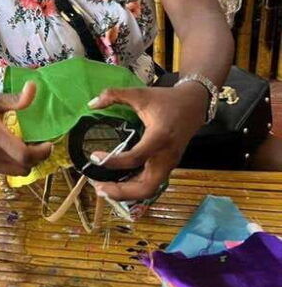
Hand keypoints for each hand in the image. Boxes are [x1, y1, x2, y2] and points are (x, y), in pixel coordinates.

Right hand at [0, 81, 52, 175]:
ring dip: (27, 163)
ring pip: (16, 172)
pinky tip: (15, 150)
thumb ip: (15, 99)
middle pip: (23, 168)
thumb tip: (34, 87)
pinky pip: (6, 170)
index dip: (41, 153)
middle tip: (41, 143)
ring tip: (29, 147)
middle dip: (38, 158)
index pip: (23, 155)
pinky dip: (16, 164)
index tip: (49, 142)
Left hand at [88, 83, 207, 200]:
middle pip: (146, 187)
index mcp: (160, 137)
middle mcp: (166, 156)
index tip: (95, 156)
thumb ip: (114, 95)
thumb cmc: (166, 100)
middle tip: (98, 188)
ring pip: (149, 189)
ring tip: (103, 188)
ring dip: (126, 193)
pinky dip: (133, 187)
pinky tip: (116, 183)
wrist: (193, 105)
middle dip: (121, 191)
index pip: (136, 157)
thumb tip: (92, 103)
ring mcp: (169, 164)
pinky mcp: (167, 167)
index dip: (114, 161)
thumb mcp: (140, 93)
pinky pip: (150, 183)